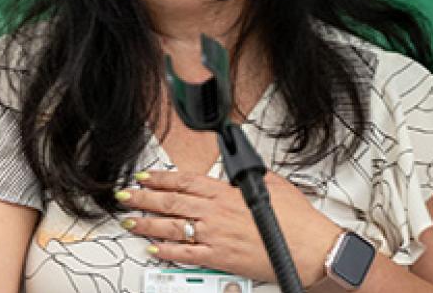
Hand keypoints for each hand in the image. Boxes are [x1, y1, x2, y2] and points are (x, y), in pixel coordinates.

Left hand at [120, 170, 343, 285]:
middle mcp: (217, 213)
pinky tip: (153, 250)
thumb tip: (238, 175)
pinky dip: (166, 252)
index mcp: (228, 193)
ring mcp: (214, 236)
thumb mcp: (274, 186)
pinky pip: (184, 254)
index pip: (185, 182)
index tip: (146, 178)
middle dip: (143, 199)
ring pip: (171, 228)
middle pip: (171, 203)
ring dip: (146, 224)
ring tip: (129, 222)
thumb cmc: (296, 220)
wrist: (307, 248)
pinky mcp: (218, 258)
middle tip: (126, 196)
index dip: (161, 179)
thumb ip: (249, 179)